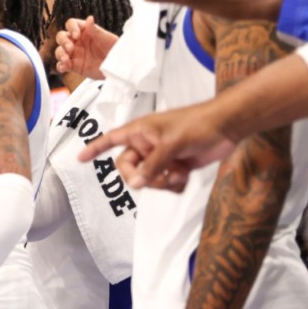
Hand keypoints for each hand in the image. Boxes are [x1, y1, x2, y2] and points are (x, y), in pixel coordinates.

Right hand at [55, 16, 115, 78]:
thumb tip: (89, 18)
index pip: (71, 24)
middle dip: (63, 41)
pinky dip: (60, 66)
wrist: (117, 66)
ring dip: (60, 54)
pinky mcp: (73, 66)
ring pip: (59, 50)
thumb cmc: (114, 49)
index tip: (76, 35)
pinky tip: (64, 68)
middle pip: (61, 36)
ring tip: (66, 59)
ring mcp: (73, 54)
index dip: (71, 28)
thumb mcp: (108, 39)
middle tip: (70, 48)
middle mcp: (76, 41)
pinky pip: (62, 65)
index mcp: (84, 31)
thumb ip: (96, 30)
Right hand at [78, 102, 237, 190]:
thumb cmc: (197, 124)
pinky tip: (185, 175)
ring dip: (161, 182)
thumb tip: (136, 184)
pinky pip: (165, 183)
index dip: (95, 148)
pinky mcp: (176, 166)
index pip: (110, 139)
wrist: (227, 127)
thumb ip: (152, 165)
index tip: (79, 158)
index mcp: (139, 131)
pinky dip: (173, 184)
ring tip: (177, 174)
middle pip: (128, 168)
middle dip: (140, 177)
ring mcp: (161, 156)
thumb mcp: (171, 144)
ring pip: (148, 179)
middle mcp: (147, 144)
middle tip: (154, 179)